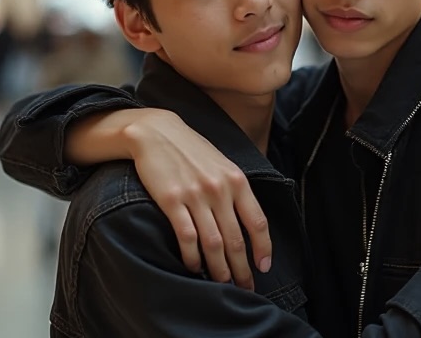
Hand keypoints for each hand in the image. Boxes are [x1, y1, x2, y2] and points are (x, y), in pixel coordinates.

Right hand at [68, 108, 271, 289]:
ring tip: (221, 285)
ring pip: (213, 243)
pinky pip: (186, 237)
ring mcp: (195, 196)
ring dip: (218, 269)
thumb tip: (249, 222)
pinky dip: (191, 257)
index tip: (263, 268)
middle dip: (241, 269)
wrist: (157, 132)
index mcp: (237, 180)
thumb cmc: (192, 151)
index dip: (263, 249)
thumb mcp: (223, 164)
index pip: (257, 222)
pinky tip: (193, 267)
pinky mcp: (171, 201)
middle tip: (244, 288)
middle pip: (236, 240)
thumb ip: (237, 189)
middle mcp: (220, 190)